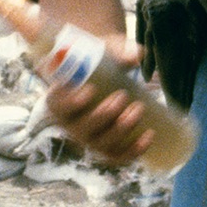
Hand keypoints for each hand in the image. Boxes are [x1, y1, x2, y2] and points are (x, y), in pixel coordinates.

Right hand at [45, 37, 153, 166]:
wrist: (102, 77)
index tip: (90, 90)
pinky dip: (133, 151)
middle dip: (104, 115)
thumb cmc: (97, 62)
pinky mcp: (105, 148)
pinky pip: (116, 156)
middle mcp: (69, 125)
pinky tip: (149, 136)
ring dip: (121, 130)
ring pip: (101, 144)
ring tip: (138, 109)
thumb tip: (137, 54)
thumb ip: (118, 50)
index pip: (57, 105)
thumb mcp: (103, 52)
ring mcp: (87, 139)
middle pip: (82, 128)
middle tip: (123, 96)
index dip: (71, 102)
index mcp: (58, 100)